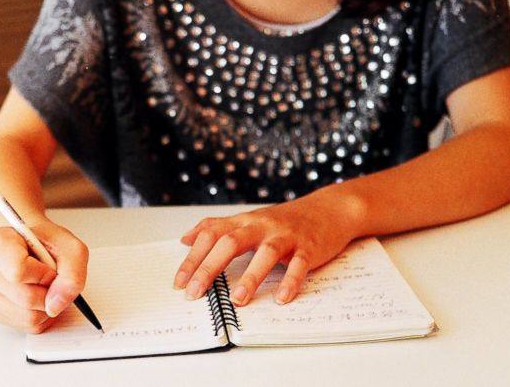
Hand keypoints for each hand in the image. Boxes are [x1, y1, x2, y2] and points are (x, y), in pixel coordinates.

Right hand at [0, 221, 88, 332]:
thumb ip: (72, 272)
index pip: (18, 271)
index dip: (43, 275)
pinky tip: (38, 296)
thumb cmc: (43, 241)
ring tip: (44, 286)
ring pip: (27, 317)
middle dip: (49, 293)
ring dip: (47, 307)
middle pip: (26, 299)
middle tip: (51, 278)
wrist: (26, 243)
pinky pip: (26, 325)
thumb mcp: (69, 246)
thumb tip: (56, 304)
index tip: (50, 269)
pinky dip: (41, 315)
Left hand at [173, 191, 363, 305]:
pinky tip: (282, 297)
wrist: (329, 209)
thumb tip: (185, 239)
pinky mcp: (309, 248)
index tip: (179, 281)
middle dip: (209, 268)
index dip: (193, 257)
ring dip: (250, 276)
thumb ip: (217, 228)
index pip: (211, 235)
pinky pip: (299, 265)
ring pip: (266, 253)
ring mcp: (286, 236)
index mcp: (244, 221)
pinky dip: (291, 281)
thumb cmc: (284, 220)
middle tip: (194, 293)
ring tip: (237, 299)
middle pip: (230, 242)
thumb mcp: (247, 220)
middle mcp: (262, 226)